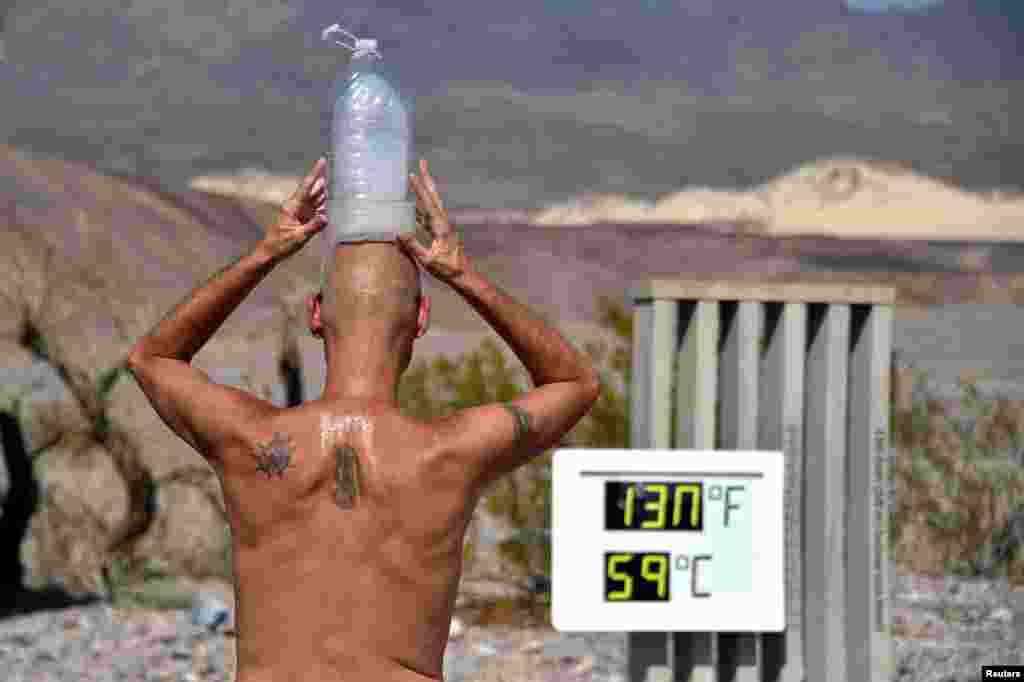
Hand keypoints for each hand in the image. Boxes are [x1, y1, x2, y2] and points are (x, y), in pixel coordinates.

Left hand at [260, 157, 328, 262]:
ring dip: (322, 193)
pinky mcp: (301, 220)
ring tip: (331, 184)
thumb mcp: (298, 237)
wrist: (270, 253)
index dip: (315, 173)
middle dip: (321, 181)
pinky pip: (313, 209)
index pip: (307, 186)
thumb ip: (313, 227)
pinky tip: (327, 203)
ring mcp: (299, 213)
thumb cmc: (281, 245)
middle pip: (312, 190)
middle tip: (331, 169)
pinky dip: (321, 206)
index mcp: (292, 207)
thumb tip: (326, 217)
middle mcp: (296, 206)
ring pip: (313, 199)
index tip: (322, 161)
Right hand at [397, 158, 468, 281]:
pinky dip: (422, 206)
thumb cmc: (447, 270)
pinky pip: (429, 215)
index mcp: (440, 227)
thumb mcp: (428, 260)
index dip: (420, 189)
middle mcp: (443, 222)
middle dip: (428, 179)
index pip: (428, 204)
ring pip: (432, 203)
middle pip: (433, 196)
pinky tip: (415, 205)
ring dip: (426, 189)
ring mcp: (442, 226)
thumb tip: (399, 232)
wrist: (463, 275)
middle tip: (422, 162)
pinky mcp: (440, 232)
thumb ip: (413, 246)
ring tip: (419, 176)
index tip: (412, 175)